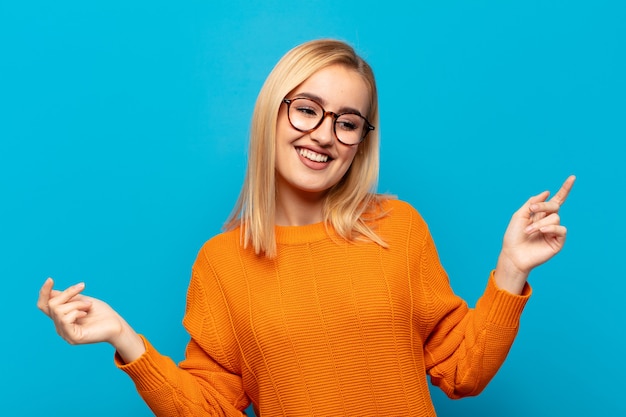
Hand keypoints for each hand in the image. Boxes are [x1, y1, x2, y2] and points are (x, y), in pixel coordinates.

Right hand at [37, 278, 144, 361]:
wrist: (117, 324)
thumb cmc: (102, 313)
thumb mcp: (82, 300)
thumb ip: (67, 298)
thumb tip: (50, 292)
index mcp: (62, 317)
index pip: (44, 306)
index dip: (44, 293)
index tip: (50, 279)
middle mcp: (60, 327)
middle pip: (51, 305)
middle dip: (67, 293)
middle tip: (83, 289)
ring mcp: (65, 333)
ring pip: (58, 311)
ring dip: (76, 303)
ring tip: (88, 306)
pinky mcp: (73, 338)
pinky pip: (65, 319)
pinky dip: (76, 312)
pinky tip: (85, 314)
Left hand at [494, 175, 575, 293]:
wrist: (513, 255)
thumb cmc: (513, 236)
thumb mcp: (519, 215)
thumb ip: (532, 203)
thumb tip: (547, 192)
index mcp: (540, 214)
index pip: (556, 200)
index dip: (564, 189)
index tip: (572, 178)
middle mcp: (549, 221)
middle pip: (555, 206)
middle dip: (543, 206)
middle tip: (531, 211)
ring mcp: (554, 231)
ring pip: (555, 217)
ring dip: (540, 223)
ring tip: (529, 231)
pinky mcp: (558, 242)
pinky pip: (561, 229)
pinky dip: (550, 228)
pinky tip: (541, 231)